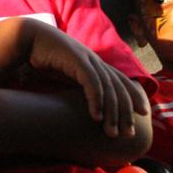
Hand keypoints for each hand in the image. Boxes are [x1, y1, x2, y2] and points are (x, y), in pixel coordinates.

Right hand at [23, 20, 148, 137]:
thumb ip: (77, 83)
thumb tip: (82, 102)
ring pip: (108, 89)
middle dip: (126, 112)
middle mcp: (96, 61)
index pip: (121, 81)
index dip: (134, 96)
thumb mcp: (66, 73)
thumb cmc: (45, 58)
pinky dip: (96, 101)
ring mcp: (88, 59)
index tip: (143, 113)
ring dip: (112, 113)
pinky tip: (96, 117)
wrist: (30, 38)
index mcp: (95, 63)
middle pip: (119, 89)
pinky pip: (92, 83)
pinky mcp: (77, 60)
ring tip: (112, 133)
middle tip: (129, 134)